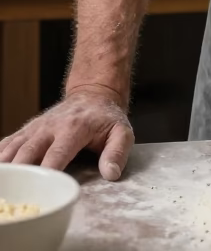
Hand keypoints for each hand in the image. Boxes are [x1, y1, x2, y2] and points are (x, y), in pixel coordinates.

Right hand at [0, 87, 133, 179]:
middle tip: (13, 194)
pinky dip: (0, 156)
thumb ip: (117, 152)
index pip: (56, 154)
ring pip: (13, 148)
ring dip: (5, 166)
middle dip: (19, 174)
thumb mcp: (122, 131)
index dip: (47, 172)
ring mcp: (36, 127)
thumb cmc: (106, 117)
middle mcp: (50, 126)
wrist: (93, 92)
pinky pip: (7, 143)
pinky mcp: (27, 129)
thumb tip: (110, 173)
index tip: (40, 190)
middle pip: (28, 152)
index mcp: (74, 128)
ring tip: (2, 184)